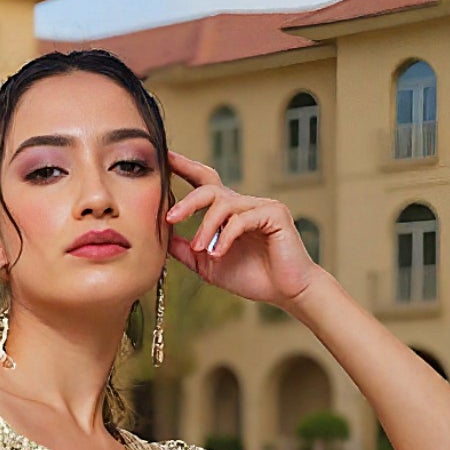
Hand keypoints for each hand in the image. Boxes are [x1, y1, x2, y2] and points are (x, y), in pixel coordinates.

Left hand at [164, 151, 320, 305]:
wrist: (287, 292)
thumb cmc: (253, 277)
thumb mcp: (208, 265)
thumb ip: (187, 251)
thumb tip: (162, 239)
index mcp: (229, 211)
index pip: (204, 180)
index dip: (184, 167)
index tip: (164, 156)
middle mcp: (244, 204)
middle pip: (210, 187)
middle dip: (188, 201)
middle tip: (170, 218)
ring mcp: (261, 206)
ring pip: (224, 204)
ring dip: (206, 227)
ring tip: (200, 249)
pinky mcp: (275, 214)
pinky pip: (242, 219)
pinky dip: (225, 236)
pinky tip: (218, 253)